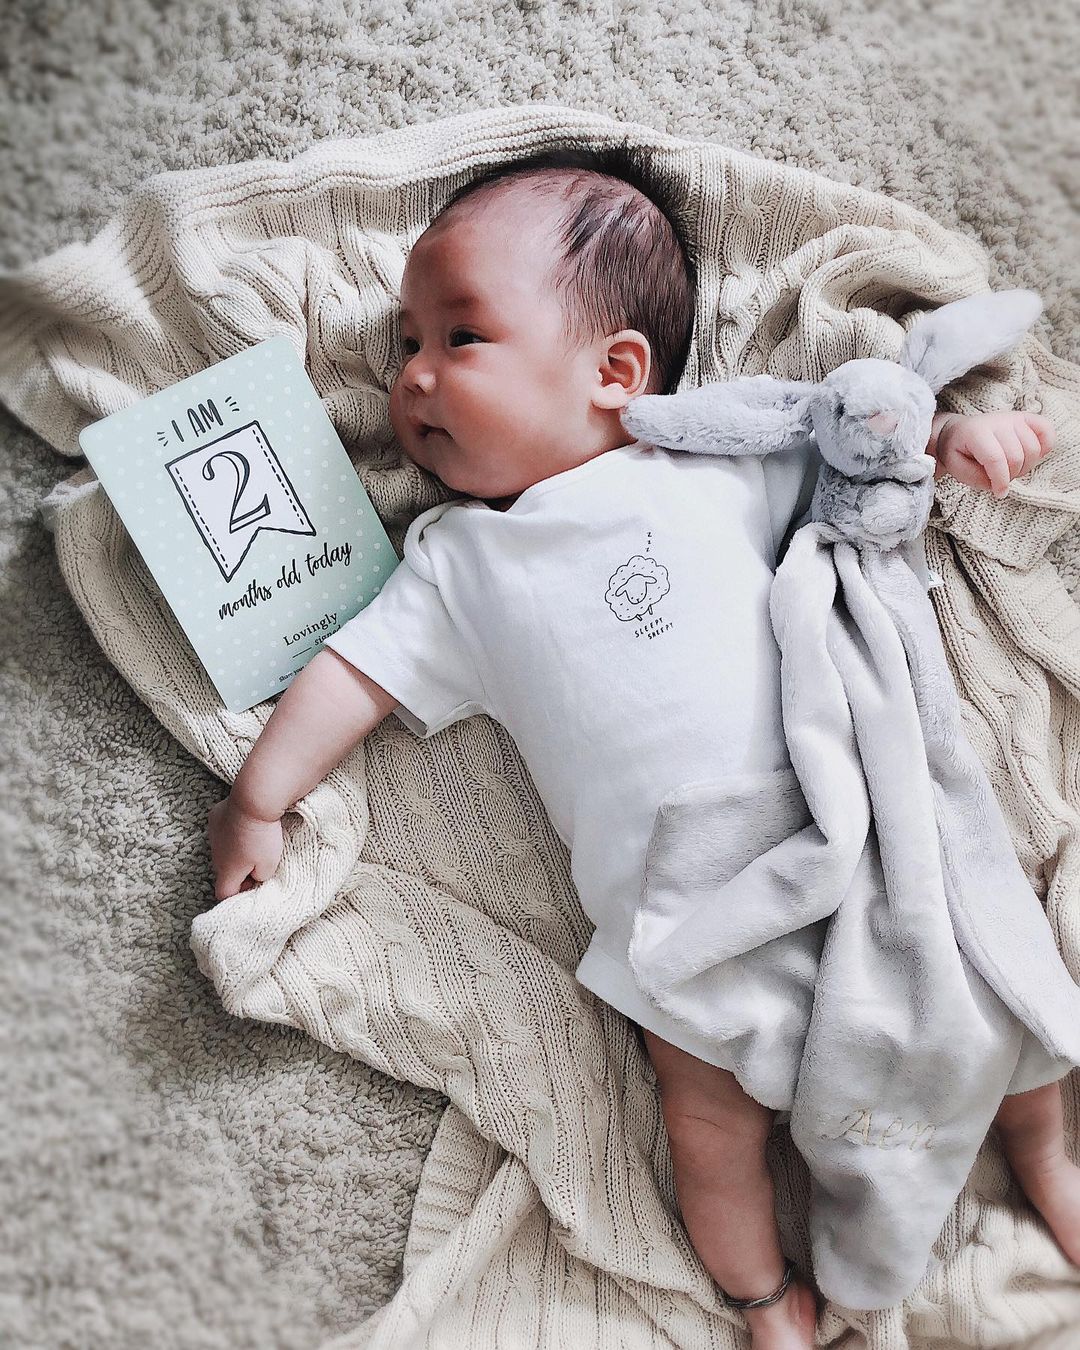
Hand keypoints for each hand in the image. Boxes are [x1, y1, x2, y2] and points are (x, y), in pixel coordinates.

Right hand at [207, 795, 283, 901]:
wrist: (254, 801)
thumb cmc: (263, 836)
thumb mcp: (269, 865)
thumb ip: (260, 876)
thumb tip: (255, 875)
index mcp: (226, 870)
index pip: (223, 893)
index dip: (239, 894)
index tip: (255, 883)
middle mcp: (215, 854)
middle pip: (224, 870)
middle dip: (240, 870)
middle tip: (260, 861)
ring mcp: (213, 834)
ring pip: (223, 849)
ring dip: (237, 850)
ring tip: (255, 841)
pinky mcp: (215, 817)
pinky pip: (223, 830)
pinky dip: (233, 831)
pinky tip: (246, 824)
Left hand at [933, 411, 1054, 496]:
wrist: (959, 432)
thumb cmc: (958, 452)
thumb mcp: (955, 468)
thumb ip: (975, 478)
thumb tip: (999, 484)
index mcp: (975, 433)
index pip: (996, 459)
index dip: (1001, 481)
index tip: (999, 493)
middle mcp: (997, 422)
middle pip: (1016, 457)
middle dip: (1011, 476)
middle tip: (1001, 479)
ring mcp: (1013, 418)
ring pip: (1033, 448)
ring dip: (1025, 466)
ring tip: (1011, 469)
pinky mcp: (1026, 418)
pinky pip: (1047, 430)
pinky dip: (1045, 446)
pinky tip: (1031, 456)